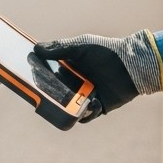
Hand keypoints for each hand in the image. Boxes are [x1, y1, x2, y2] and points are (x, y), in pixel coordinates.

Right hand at [34, 30, 162, 119]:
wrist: (132, 64)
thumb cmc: (106, 51)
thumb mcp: (81, 46)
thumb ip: (59, 48)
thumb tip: (35, 48)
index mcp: (70, 68)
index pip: (49, 76)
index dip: (40, 79)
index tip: (30, 80)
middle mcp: (76, 83)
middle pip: (56, 94)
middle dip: (50, 97)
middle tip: (44, 96)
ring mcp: (86, 96)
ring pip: (69, 108)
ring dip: (67, 107)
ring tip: (70, 101)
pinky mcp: (98, 107)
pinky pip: (86, 116)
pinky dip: (86, 113)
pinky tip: (94, 102)